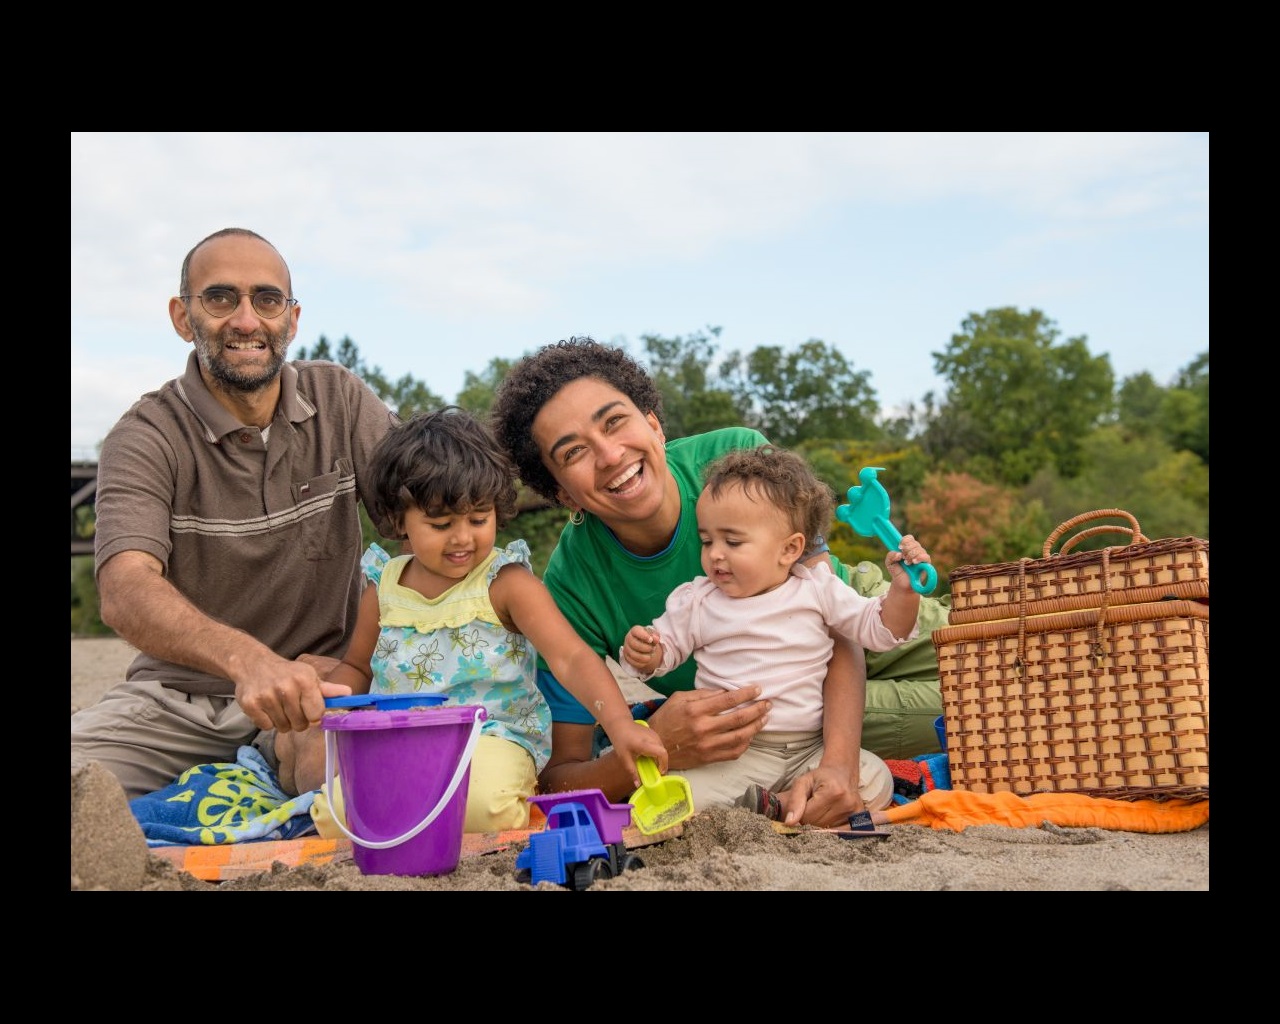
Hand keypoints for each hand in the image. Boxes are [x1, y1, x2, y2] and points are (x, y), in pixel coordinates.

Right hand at [234, 653, 348, 733]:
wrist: (253, 664)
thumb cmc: (287, 673)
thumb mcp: (309, 676)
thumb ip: (328, 689)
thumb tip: (349, 693)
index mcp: (304, 680)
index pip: (316, 715)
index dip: (314, 715)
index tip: (309, 709)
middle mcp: (286, 687)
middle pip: (300, 724)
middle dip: (298, 720)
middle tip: (292, 707)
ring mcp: (266, 696)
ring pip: (283, 727)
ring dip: (283, 721)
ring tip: (279, 706)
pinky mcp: (250, 704)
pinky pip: (266, 726)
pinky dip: (267, 721)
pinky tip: (266, 707)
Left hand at [606, 719, 669, 786]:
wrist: (620, 724)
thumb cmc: (621, 740)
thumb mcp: (624, 758)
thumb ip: (632, 771)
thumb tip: (638, 785)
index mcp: (645, 744)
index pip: (662, 753)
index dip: (664, 764)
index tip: (659, 773)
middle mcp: (652, 738)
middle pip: (663, 753)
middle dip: (661, 763)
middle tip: (655, 772)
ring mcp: (654, 734)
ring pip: (662, 749)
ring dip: (659, 758)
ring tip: (652, 765)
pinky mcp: (654, 733)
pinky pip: (659, 745)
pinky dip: (657, 752)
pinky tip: (649, 756)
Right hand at [622, 625, 660, 671]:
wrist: (643, 645)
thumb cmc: (648, 638)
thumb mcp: (653, 635)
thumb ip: (655, 636)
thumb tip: (656, 639)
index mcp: (634, 631)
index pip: (636, 631)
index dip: (644, 636)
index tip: (651, 640)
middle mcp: (628, 638)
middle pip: (634, 644)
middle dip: (646, 648)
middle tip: (653, 649)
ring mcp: (626, 648)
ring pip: (633, 655)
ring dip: (645, 657)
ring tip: (651, 655)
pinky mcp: (627, 657)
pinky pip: (633, 662)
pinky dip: (642, 663)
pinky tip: (647, 660)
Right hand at [648, 686, 770, 770]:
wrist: (655, 747)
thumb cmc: (666, 718)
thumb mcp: (679, 698)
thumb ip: (702, 694)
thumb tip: (725, 692)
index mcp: (695, 710)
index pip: (728, 700)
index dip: (746, 694)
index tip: (758, 689)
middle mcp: (703, 728)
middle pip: (739, 718)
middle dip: (757, 709)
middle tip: (768, 704)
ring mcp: (707, 745)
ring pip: (740, 736)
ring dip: (756, 726)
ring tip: (765, 718)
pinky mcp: (709, 758)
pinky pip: (734, 752)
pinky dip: (746, 743)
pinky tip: (751, 735)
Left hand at [777, 765, 864, 827]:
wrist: (842, 774)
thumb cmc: (820, 778)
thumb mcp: (803, 782)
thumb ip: (794, 801)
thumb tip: (789, 823)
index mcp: (832, 791)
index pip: (808, 817)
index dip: (801, 814)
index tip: (804, 805)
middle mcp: (847, 802)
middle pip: (818, 826)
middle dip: (811, 820)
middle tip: (814, 806)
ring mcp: (855, 811)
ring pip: (827, 831)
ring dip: (821, 824)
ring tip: (823, 810)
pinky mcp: (860, 818)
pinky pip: (840, 833)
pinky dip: (832, 829)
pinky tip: (831, 818)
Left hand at [886, 534, 930, 585]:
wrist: (902, 583)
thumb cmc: (897, 571)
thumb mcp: (889, 563)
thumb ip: (890, 555)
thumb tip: (899, 554)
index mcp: (907, 548)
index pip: (909, 538)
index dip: (904, 541)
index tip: (899, 547)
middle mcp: (915, 550)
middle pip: (914, 543)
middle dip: (907, 550)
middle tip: (903, 558)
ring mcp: (922, 556)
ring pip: (919, 549)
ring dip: (911, 555)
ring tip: (907, 563)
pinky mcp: (926, 564)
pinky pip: (926, 557)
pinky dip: (919, 558)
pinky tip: (914, 562)